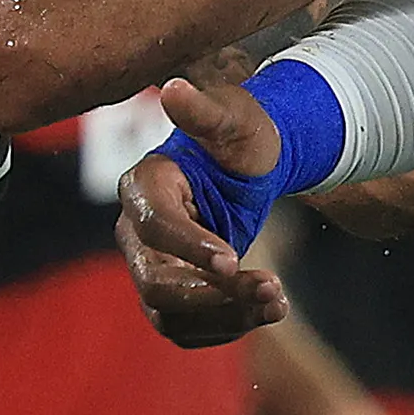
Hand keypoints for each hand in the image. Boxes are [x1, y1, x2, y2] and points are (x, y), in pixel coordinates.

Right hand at [120, 77, 294, 345]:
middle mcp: (136, 231)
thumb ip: (204, 111)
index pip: (154, 226)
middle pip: (153, 282)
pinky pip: (187, 327)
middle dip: (211, 294)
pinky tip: (268, 311)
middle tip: (270, 287)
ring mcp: (150, 265)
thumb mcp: (232, 119)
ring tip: (277, 304)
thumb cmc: (238, 136)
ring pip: (169, 315)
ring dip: (225, 318)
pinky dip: (227, 326)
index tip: (233, 260)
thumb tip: (174, 87)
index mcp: (143, 185)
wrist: (245, 166)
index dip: (190, 247)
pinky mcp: (170, 292)